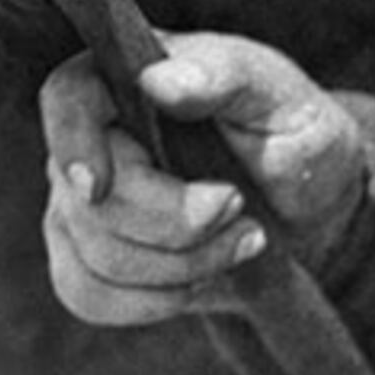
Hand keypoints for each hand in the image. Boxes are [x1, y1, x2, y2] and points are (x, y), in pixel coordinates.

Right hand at [38, 33, 362, 327]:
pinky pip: (89, 296)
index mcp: (128, 76)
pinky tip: (203, 276)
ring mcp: (78, 201)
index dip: (72, 142)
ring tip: (241, 239)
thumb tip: (159, 80)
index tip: (99, 188)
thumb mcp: (282, 95)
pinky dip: (155, 299)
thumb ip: (226, 75)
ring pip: (95, 256)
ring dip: (181, 264)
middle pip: (88, 199)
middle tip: (239, 209)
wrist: (306, 208)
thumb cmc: (293, 135)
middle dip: (174, 223)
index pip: (67, 97)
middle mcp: (92, 136)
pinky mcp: (84, 258)